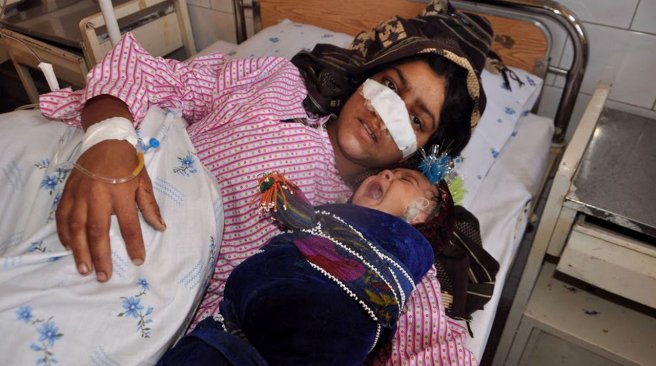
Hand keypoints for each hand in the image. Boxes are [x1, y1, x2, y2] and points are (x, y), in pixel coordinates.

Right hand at [56, 140, 165, 281]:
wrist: (106, 140)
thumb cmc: (128, 163)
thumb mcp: (144, 182)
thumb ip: (150, 206)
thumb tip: (161, 227)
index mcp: (121, 193)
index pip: (129, 225)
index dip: (134, 244)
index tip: (138, 261)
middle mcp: (98, 195)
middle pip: (98, 231)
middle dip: (100, 256)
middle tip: (103, 276)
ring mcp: (80, 194)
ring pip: (76, 228)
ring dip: (79, 251)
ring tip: (84, 268)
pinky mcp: (68, 192)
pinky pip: (63, 216)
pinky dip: (64, 233)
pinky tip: (68, 247)